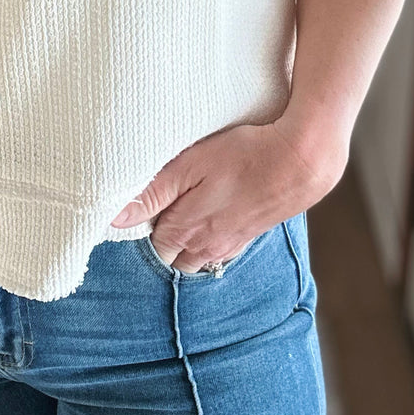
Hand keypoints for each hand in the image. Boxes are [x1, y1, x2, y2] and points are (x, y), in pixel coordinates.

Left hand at [108, 111, 346, 272]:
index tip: (141, 203)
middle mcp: (206, 246)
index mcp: (186, 229)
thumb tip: (114, 220)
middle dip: (162, 239)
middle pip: (171, 257)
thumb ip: (152, 193)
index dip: (143, 224)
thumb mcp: (190, 166)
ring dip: (185, 243)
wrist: (299, 163)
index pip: (150, 243)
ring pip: (196, 258)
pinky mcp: (249, 237)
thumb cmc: (242, 156)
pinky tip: (213, 218)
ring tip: (185, 212)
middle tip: (161, 207)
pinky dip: (209, 242)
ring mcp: (230, 245)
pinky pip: (219, 252)